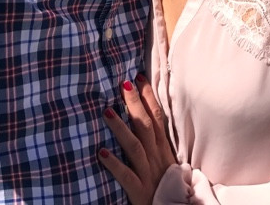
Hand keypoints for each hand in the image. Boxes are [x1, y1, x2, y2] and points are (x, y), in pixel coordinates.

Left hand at [99, 75, 177, 204]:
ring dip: (121, 128)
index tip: (138, 77)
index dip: (148, 97)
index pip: (157, 118)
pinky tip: (102, 153)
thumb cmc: (168, 189)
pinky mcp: (139, 192)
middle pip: (146, 126)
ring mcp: (149, 175)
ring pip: (135, 147)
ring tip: (106, 111)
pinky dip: (115, 164)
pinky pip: (126, 177)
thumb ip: (157, 145)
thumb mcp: (166, 164)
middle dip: (135, 104)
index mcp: (164, 151)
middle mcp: (157, 159)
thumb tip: (146, 121)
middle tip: (123, 83)